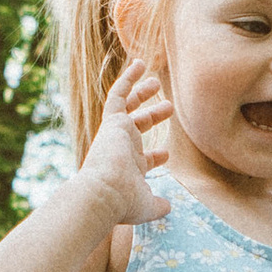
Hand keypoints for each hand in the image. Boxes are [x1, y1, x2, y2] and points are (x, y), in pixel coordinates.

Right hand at [81, 60, 171, 228]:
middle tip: (167, 106)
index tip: (166, 154)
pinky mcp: (112, 121)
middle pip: (136, 127)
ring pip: (127, 106)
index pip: (141, 160)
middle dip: (152, 116)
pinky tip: (140, 63)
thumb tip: (169, 207)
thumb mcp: (146, 206)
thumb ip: (158, 205)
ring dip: (142, 93)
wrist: (103, 192)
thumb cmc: (123, 202)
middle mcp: (119, 150)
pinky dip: (128, 78)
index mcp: (126, 170)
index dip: (155, 157)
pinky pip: (118, 94)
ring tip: (156, 80)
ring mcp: (115, 134)